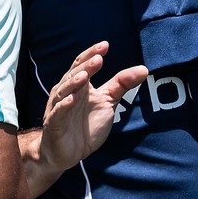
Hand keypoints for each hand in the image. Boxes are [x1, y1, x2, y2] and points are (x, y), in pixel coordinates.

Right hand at [38, 41, 147, 172]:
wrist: (67, 153)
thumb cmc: (85, 124)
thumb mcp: (107, 102)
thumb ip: (121, 84)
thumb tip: (143, 69)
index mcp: (79, 85)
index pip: (83, 64)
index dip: (92, 54)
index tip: (105, 45)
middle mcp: (66, 92)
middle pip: (74, 74)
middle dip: (86, 66)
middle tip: (99, 58)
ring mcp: (58, 107)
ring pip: (64, 90)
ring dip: (74, 82)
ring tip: (85, 75)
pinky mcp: (54, 124)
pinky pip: (58, 112)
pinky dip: (63, 105)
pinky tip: (71, 99)